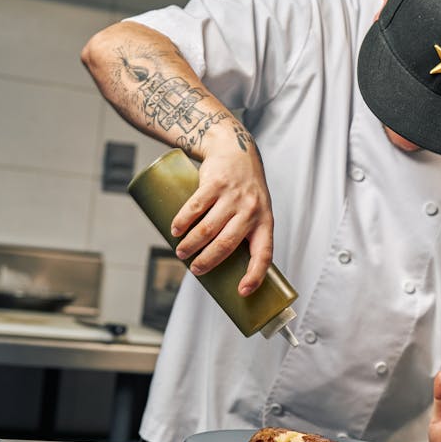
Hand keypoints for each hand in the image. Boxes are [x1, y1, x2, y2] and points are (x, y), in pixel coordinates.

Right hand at [170, 119, 273, 295]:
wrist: (236, 150)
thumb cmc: (244, 190)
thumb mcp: (255, 210)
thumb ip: (243, 234)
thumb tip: (220, 266)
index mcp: (265, 222)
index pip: (264, 254)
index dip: (255, 275)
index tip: (242, 291)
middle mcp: (251, 210)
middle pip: (227, 243)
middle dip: (208, 261)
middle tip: (196, 270)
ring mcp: (233, 196)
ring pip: (208, 228)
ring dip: (191, 245)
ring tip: (182, 253)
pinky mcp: (215, 183)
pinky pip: (196, 207)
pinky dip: (182, 221)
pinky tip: (175, 230)